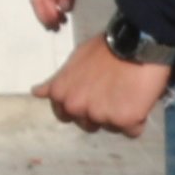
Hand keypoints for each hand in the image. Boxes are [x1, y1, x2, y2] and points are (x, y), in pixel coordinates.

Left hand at [42, 34, 167, 137]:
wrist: (134, 44)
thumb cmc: (104, 49)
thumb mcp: (73, 62)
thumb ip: (56, 81)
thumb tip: (36, 93)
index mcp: (60, 94)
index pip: (64, 116)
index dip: (80, 107)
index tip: (91, 96)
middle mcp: (75, 108)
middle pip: (88, 125)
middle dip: (99, 114)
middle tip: (112, 94)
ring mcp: (99, 116)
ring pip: (111, 128)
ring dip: (119, 117)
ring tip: (126, 94)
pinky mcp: (124, 121)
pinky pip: (132, 130)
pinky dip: (137, 119)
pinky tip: (138, 100)